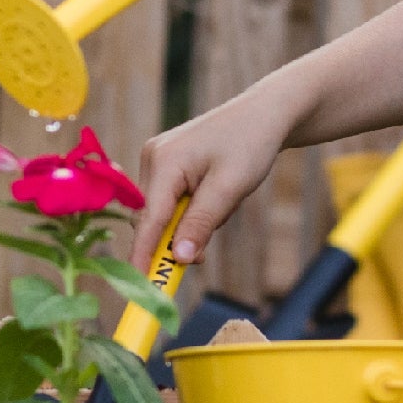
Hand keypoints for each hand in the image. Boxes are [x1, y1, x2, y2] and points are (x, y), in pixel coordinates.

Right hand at [132, 93, 292, 268]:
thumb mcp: (229, 189)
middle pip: (151, 218)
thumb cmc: (250, 146)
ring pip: (161, 211)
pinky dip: (188, 211)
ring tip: (223, 207)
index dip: (142, 255)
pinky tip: (213, 201)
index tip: (138, 287)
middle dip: (174, 240)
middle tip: (203, 255)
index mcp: (164, 162)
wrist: (263, 115)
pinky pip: (169, 199)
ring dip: (186, 224)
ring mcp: (158, 158)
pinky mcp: (166, 161)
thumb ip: (201, 224)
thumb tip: (178, 259)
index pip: (148, 220)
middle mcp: (153, 158)